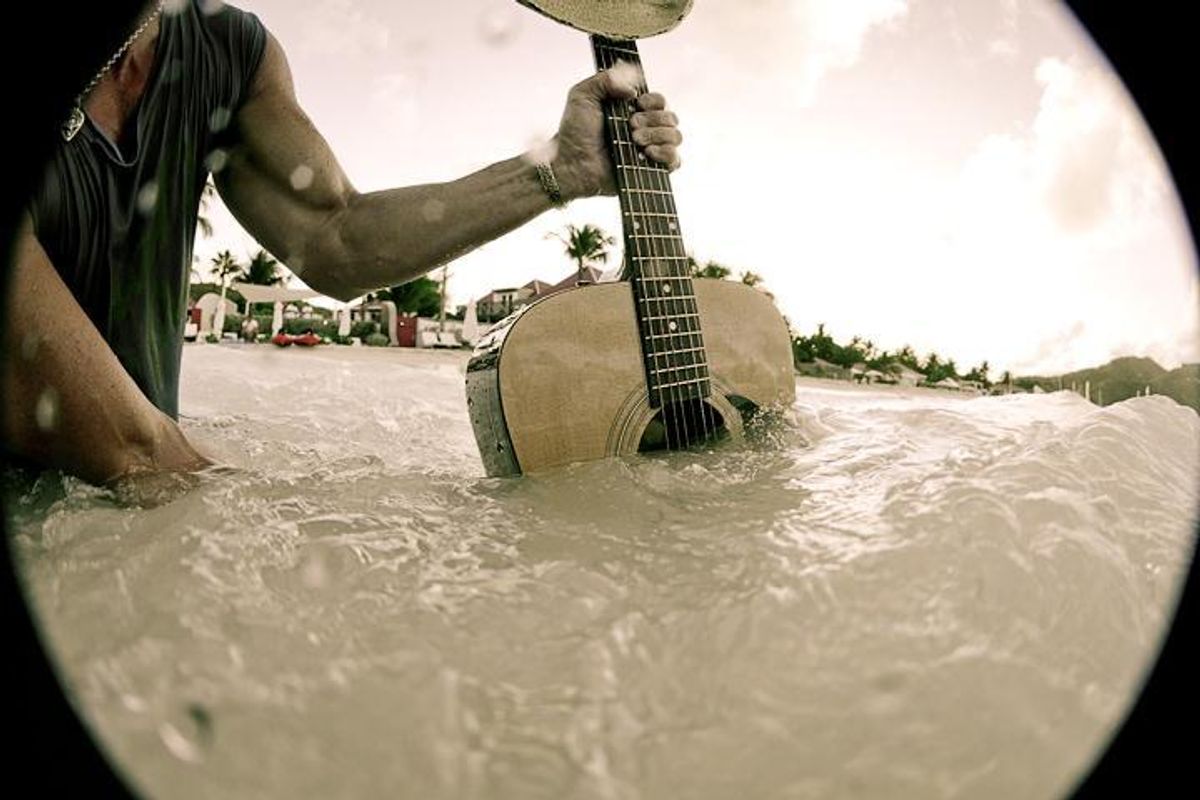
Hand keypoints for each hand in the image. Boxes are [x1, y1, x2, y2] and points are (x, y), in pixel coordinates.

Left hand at [551, 67, 683, 200]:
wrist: (572, 163)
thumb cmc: (575, 132)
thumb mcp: (583, 95)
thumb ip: (605, 79)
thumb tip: (633, 90)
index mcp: (634, 111)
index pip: (660, 101)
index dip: (653, 101)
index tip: (637, 104)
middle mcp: (645, 129)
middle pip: (671, 117)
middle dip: (653, 119)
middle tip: (631, 125)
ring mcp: (650, 150)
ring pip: (675, 136)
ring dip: (658, 135)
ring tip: (635, 140)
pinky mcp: (651, 170)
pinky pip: (675, 160)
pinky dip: (665, 153)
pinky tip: (646, 153)